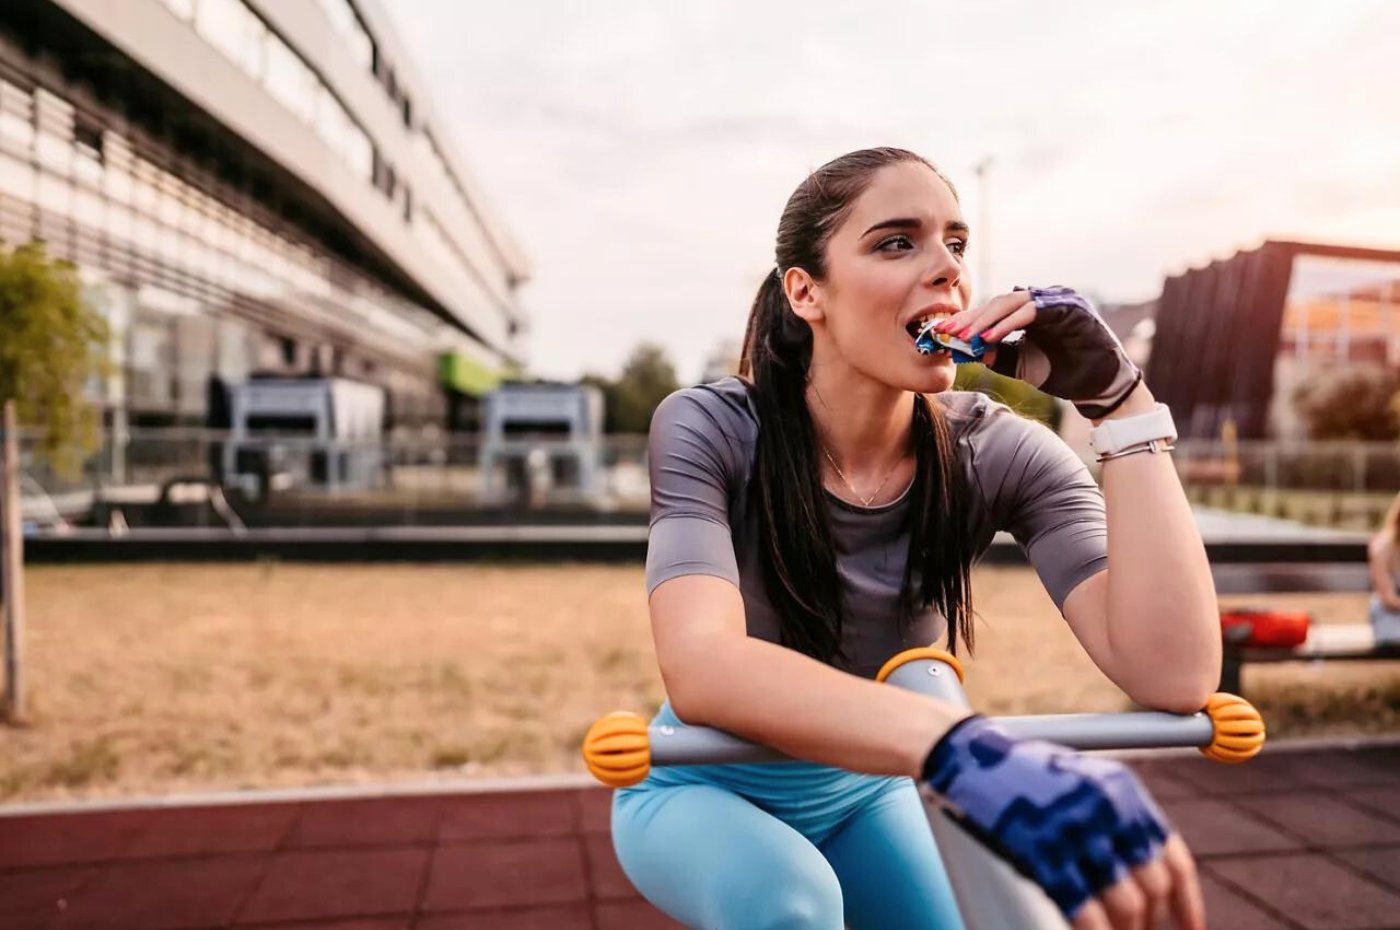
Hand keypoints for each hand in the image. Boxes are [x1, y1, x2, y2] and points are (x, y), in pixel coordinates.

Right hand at [923, 715, 1205, 929]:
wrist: (967, 755)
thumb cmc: (1024, 772)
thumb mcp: (1083, 780)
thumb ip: (1119, 818)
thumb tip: (1152, 876)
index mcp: (1123, 790)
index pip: (1174, 858)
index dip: (1187, 902)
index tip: (1190, 928)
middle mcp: (1106, 810)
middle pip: (1152, 886)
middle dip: (1151, 922)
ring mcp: (1074, 832)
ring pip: (1124, 904)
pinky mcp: (1041, 852)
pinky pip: (1083, 910)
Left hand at [931, 286, 1141, 419]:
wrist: (1099, 388)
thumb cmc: (1063, 372)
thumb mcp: (1020, 364)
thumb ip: (996, 355)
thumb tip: (966, 350)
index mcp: (1033, 310)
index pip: (994, 310)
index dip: (968, 320)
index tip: (943, 333)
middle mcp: (1045, 299)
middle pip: (998, 302)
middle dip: (971, 319)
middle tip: (948, 332)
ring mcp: (1058, 300)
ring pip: (1012, 303)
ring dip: (985, 320)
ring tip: (964, 337)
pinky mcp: (1070, 308)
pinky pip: (1032, 311)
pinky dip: (1008, 324)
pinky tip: (988, 339)